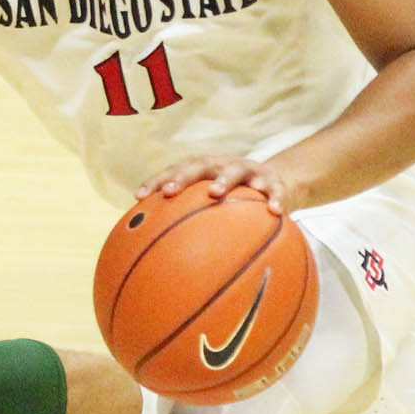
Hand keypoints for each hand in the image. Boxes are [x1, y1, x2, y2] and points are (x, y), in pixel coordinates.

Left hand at [135, 154, 293, 214]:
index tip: (139, 196)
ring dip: (223, 180)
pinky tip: (274, 211)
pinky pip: (275, 189)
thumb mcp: (212, 203)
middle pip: (199, 165)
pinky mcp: (274, 181)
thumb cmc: (234, 198)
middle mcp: (222, 165)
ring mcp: (248, 170)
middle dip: (182, 177)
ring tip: (215, 192)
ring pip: (234, 170)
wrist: (275, 181)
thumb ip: (189, 218)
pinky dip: (274, 198)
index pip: (174, 171)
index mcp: (203, 170)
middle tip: (170, 191)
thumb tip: (157, 247)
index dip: (156, 181)